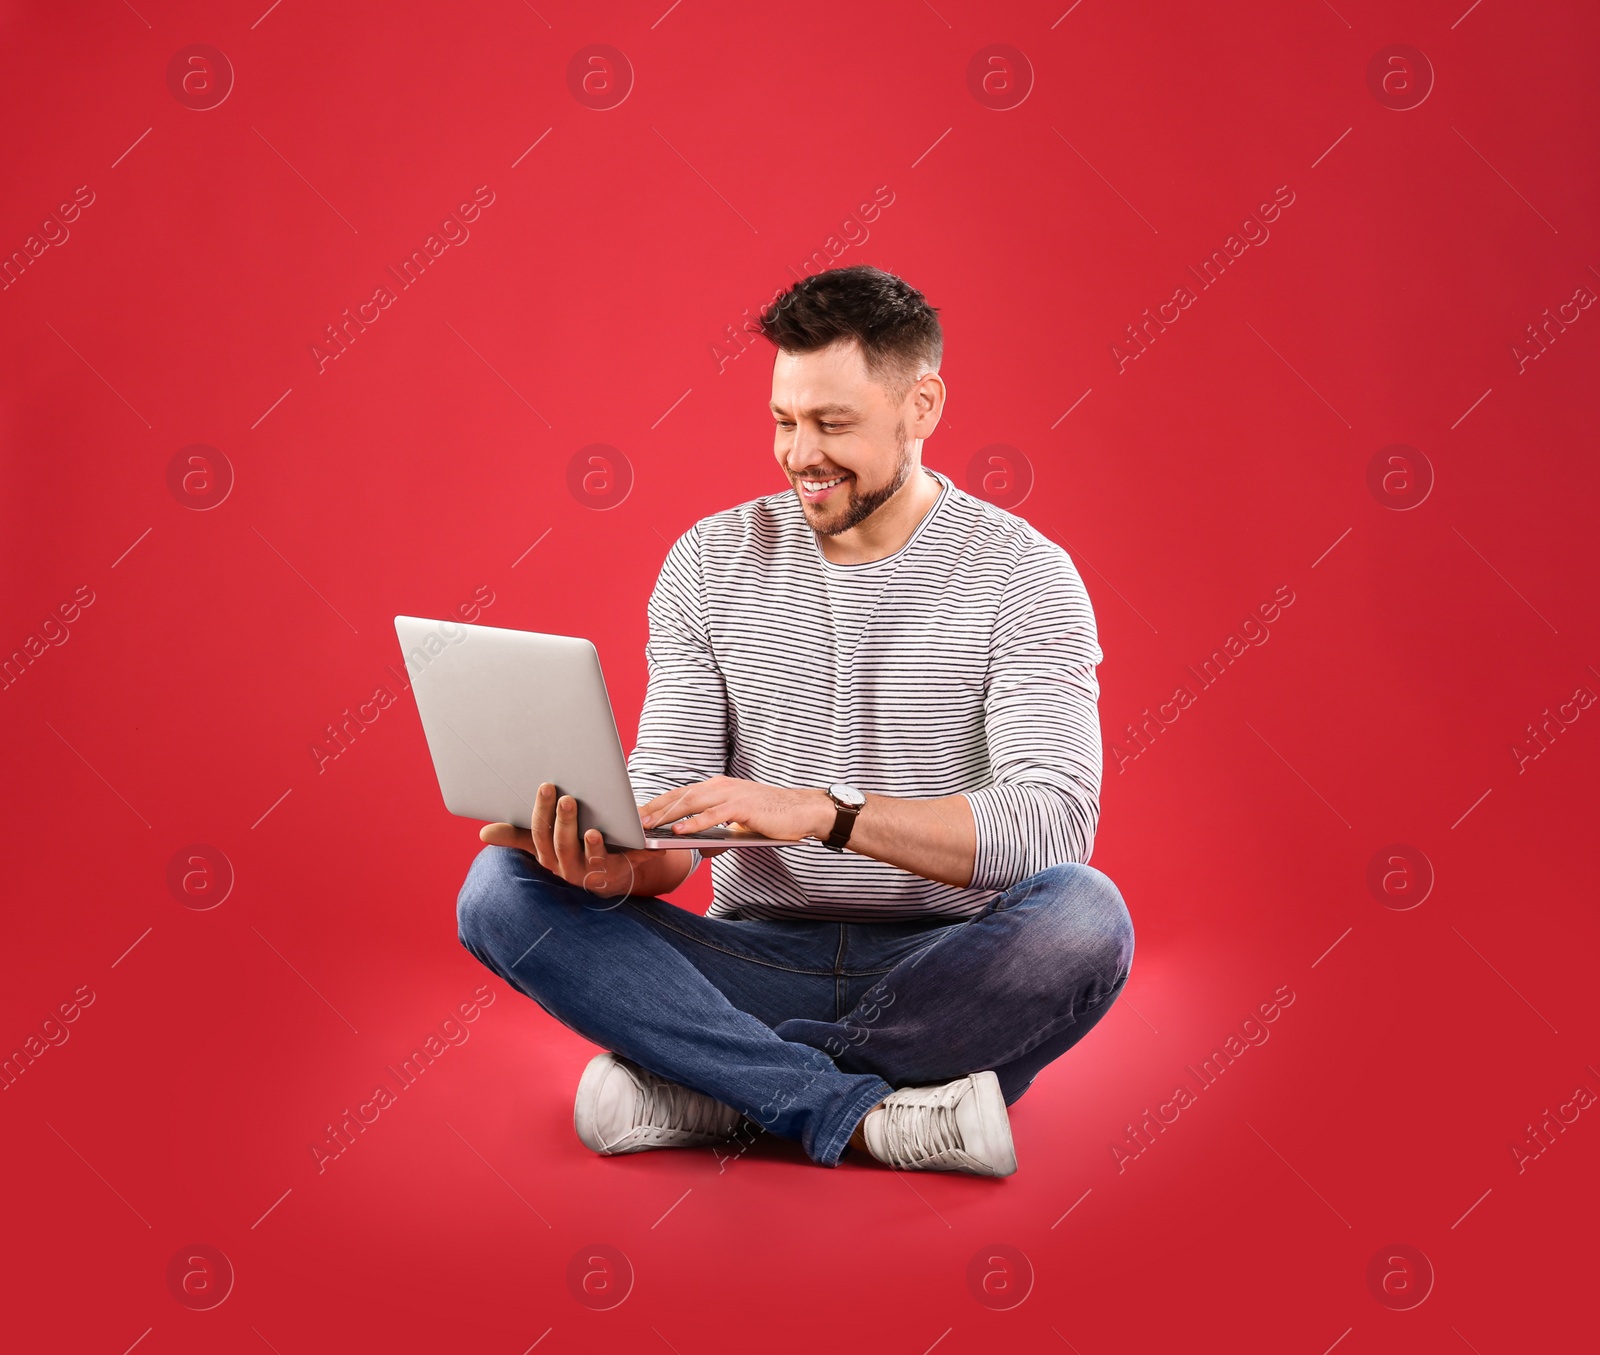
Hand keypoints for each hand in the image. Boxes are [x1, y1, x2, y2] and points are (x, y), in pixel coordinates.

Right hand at [479, 782, 654, 898]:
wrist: (612, 871)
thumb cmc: (573, 847)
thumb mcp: (545, 840)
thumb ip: (517, 835)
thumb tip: (484, 834)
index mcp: (547, 854)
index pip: (539, 833)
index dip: (542, 811)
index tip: (547, 785)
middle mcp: (566, 867)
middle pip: (561, 845)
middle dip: (563, 821)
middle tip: (567, 798)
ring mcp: (590, 873)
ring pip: (587, 858)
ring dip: (589, 843)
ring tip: (592, 829)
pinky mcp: (616, 874)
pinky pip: (618, 865)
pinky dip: (622, 853)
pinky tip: (622, 839)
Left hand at [639, 776, 834, 843]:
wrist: (803, 811)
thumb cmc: (771, 818)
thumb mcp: (738, 825)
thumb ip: (718, 833)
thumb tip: (701, 848)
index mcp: (717, 788)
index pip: (680, 794)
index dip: (657, 803)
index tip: (635, 814)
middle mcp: (720, 786)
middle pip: (679, 796)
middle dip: (653, 808)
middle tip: (630, 819)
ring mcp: (731, 794)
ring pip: (692, 803)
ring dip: (666, 814)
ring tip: (646, 825)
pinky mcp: (743, 807)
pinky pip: (713, 815)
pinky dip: (694, 823)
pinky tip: (678, 830)